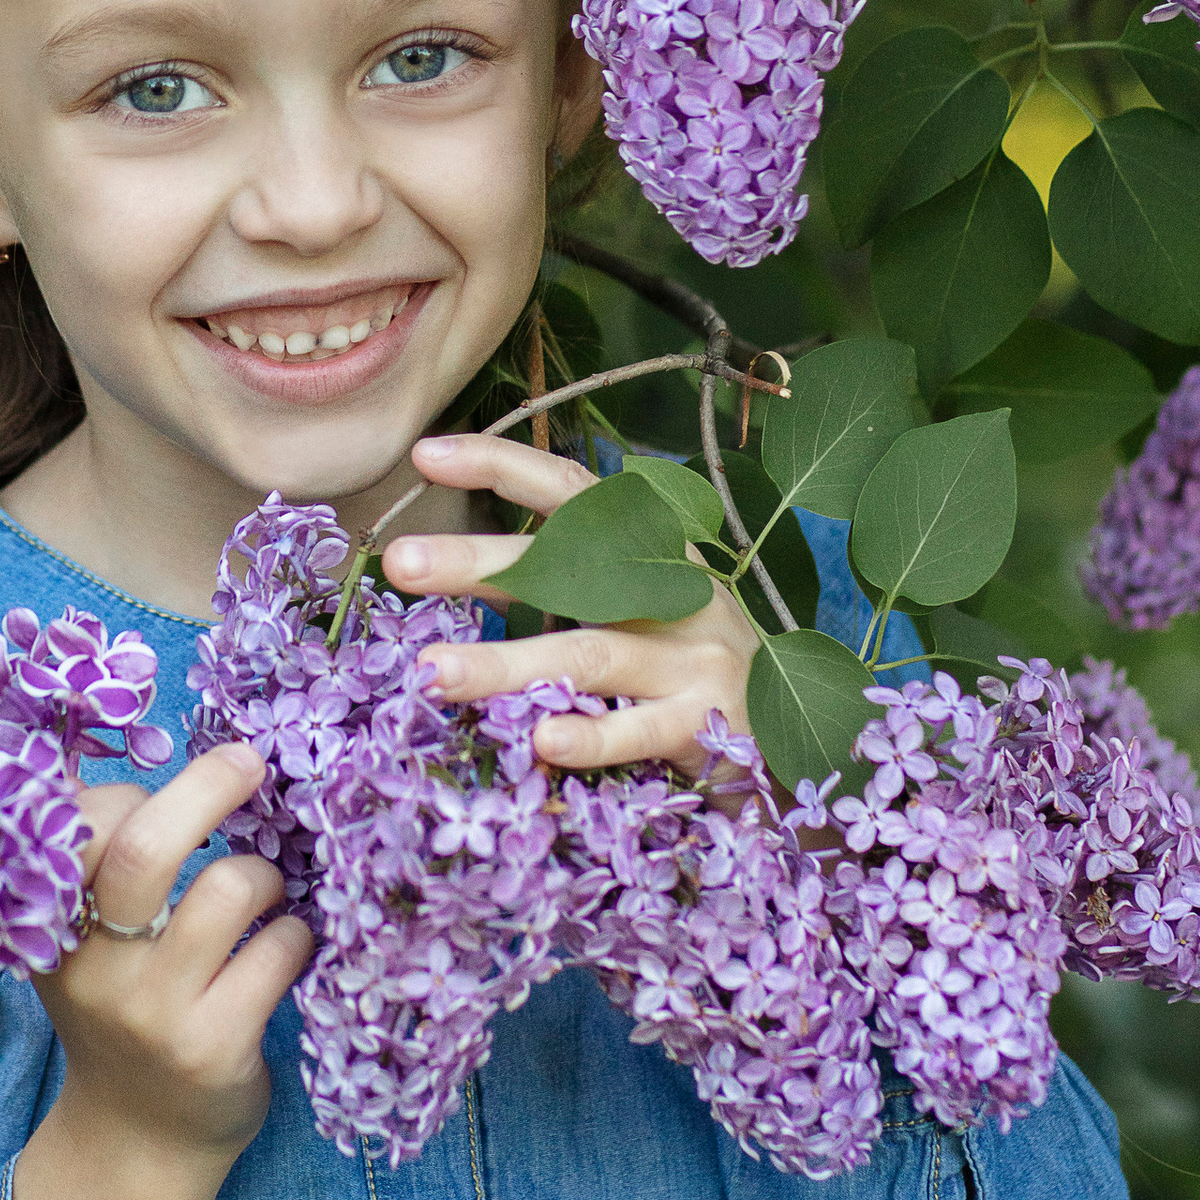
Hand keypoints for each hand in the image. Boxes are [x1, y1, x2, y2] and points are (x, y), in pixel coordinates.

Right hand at [8, 745, 312, 1199]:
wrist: (138, 1143)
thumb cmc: (123, 1015)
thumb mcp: (84, 949)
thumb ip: (99, 872)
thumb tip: (153, 759)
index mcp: (52, 931)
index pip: (78, 827)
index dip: (127, 794)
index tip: (164, 795)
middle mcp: (95, 970)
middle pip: (142, 850)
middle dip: (207, 787)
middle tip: (247, 763)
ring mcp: (155, 1013)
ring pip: (229, 891)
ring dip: (267, 874)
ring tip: (267, 894)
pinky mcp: (215, 1047)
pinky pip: (279, 952)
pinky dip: (298, 934)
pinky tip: (287, 948)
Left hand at [379, 429, 760, 782]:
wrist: (800, 745)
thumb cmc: (692, 672)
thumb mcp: (640, 613)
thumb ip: (567, 587)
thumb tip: (455, 567)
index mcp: (652, 552)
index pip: (573, 491)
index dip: (503, 464)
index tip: (425, 454)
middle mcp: (675, 591)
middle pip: (571, 566)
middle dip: (481, 562)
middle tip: (399, 563)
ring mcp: (695, 657)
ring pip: (591, 652)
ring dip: (506, 663)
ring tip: (432, 672)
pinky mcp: (711, 723)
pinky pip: (641, 728)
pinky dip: (592, 733)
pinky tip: (541, 742)